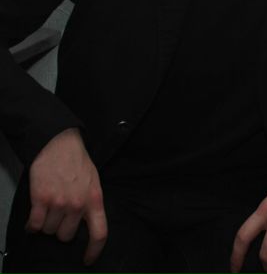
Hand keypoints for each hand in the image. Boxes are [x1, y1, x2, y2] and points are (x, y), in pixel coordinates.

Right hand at [26, 127, 107, 264]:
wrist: (58, 143)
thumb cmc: (76, 160)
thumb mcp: (93, 181)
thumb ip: (91, 202)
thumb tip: (88, 223)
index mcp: (94, 198)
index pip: (99, 232)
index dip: (94, 250)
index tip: (88, 258)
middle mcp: (78, 203)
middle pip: (67, 235)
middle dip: (61, 228)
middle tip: (60, 214)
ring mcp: (59, 202)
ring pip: (49, 230)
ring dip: (47, 223)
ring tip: (49, 207)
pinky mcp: (41, 199)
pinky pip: (36, 224)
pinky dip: (33, 224)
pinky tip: (35, 215)